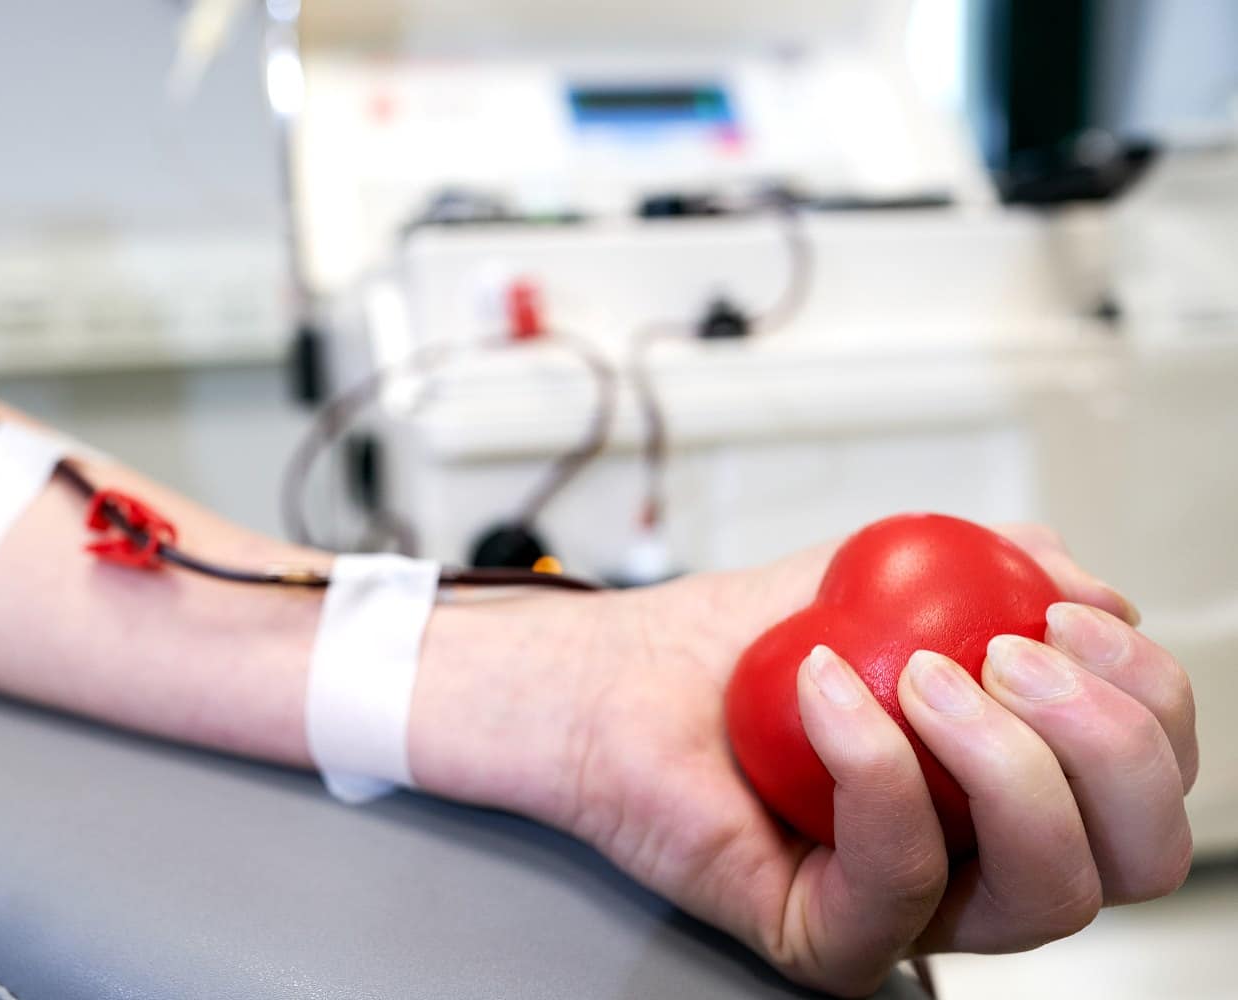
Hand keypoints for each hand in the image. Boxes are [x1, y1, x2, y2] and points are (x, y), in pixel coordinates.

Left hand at [552, 526, 1196, 996]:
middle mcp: (985, 859)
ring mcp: (914, 910)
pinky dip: (880, 767)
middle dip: (1105, 742)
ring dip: (1008, 761)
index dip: (1148, 698)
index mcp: (1024, 782)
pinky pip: (902, 882)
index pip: (1155, 781)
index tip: (1066, 615)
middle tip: (1005, 656)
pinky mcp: (833, 937)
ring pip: (1050, 891)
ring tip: (922, 675)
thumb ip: (1008, 573)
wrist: (622, 675)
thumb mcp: (896, 573)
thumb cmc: (744, 643)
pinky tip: (829, 692)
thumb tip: (1101, 600)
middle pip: (1141, 855)